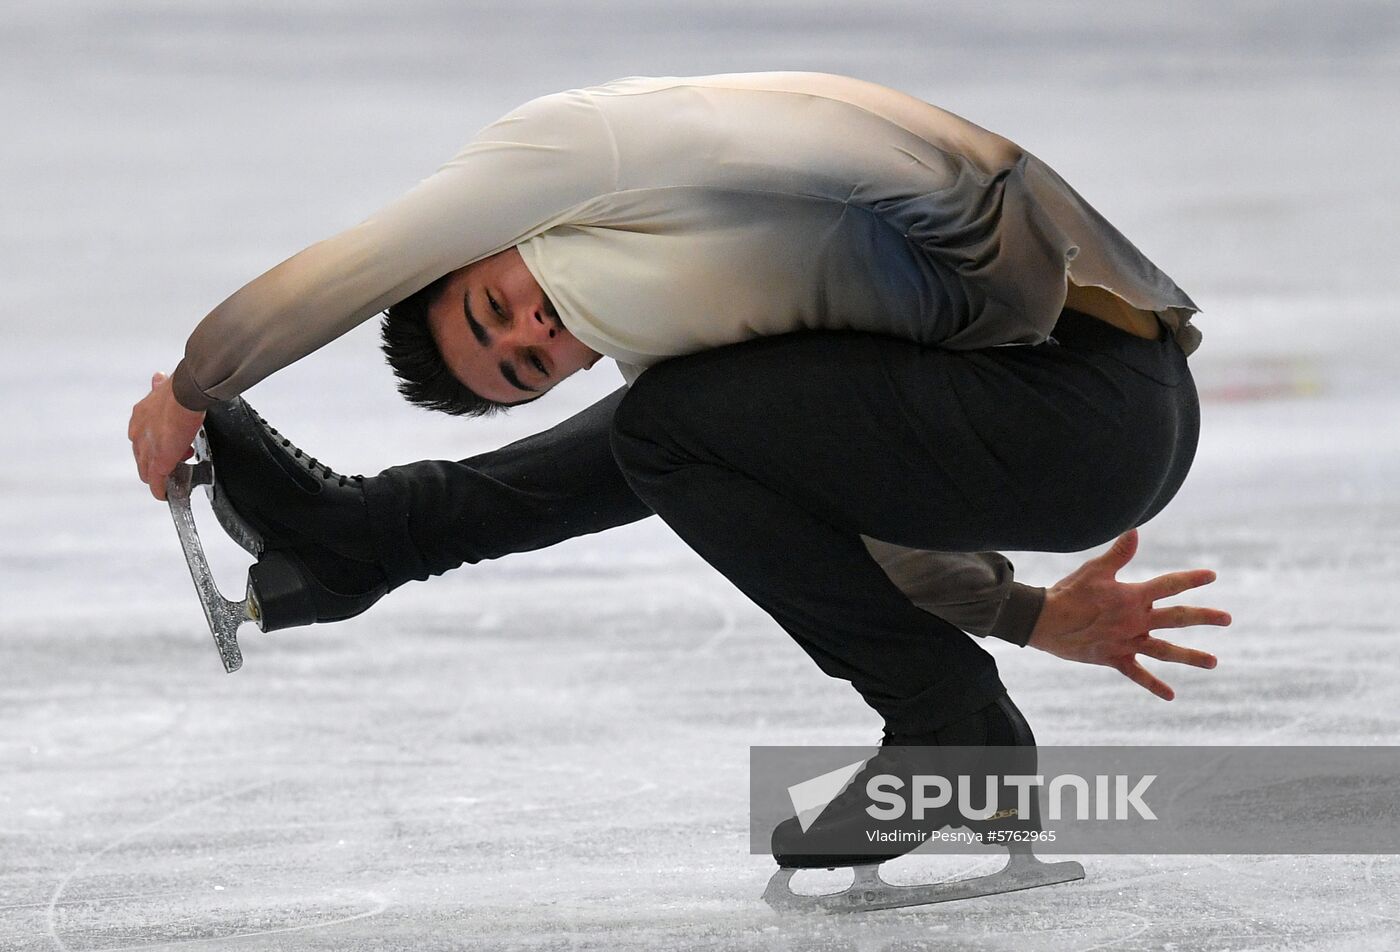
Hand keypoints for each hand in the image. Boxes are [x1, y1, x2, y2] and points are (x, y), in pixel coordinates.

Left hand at [128, 371, 204, 500]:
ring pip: (147, 470)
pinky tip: (166, 495)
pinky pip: (157, 483)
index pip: (142, 437)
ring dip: (162, 474)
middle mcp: (139, 433)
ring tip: (178, 472)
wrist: (185, 394)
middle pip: (143, 456)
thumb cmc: (181, 390)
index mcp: (140, 415)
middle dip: (159, 459)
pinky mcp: (158, 463)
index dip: (156, 443)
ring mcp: (147, 449)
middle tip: (179, 458)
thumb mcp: (165, 387)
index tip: (168, 445)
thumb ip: (160, 387)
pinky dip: (161, 490)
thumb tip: (159, 378)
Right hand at [1027, 529, 1230, 699]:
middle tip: (1227, 618)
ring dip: (1190, 656)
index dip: (1191, 579)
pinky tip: (1171, 696)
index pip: (1169, 585)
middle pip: (1177, 618)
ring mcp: (1127, 642)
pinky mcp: (1114, 658)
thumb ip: (1119, 553)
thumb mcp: (1095, 570)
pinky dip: (1154, 685)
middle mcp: (1135, 620)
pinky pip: (1137, 674)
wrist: (1045, 621)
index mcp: (1133, 597)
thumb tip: (1136, 531)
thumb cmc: (1069, 592)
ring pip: (1165, 650)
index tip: (1212, 576)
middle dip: (1204, 617)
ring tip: (1214, 662)